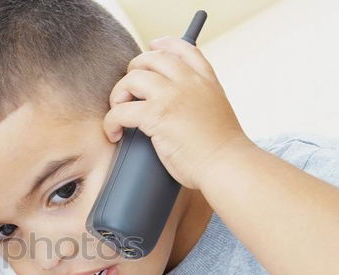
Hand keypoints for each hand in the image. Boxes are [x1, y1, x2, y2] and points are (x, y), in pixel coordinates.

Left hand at [104, 36, 254, 189]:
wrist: (227, 164)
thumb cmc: (221, 150)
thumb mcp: (218, 112)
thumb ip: (200, 100)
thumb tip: (180, 106)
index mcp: (206, 81)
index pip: (184, 49)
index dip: (164, 45)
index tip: (152, 46)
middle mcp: (188, 82)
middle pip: (150, 58)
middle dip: (133, 72)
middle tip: (127, 94)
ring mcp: (171, 96)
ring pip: (131, 78)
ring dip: (118, 95)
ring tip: (120, 113)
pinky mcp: (156, 115)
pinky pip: (120, 110)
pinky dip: (111, 122)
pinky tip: (115, 134)